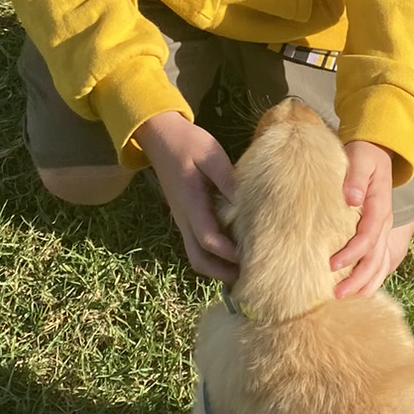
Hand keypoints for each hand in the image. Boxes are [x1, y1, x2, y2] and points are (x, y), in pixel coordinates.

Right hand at [136, 111, 238, 281]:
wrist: (160, 136)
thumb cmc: (187, 143)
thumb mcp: (211, 154)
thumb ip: (227, 179)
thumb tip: (246, 203)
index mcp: (191, 204)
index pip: (208, 239)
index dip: (229, 254)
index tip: (253, 258)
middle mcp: (184, 218)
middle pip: (199, 259)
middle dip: (222, 273)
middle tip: (250, 277)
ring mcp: (183, 220)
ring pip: (197, 255)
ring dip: (218, 268)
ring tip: (245, 270)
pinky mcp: (187, 217)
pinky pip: (198, 244)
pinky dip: (214, 256)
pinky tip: (234, 252)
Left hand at [332, 140, 395, 296]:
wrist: (378, 149)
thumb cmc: (365, 154)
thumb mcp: (360, 158)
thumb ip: (355, 177)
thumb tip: (350, 199)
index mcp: (380, 207)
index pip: (368, 237)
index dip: (351, 254)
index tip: (331, 265)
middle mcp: (384, 222)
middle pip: (376, 258)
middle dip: (359, 279)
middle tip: (337, 294)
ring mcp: (383, 229)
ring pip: (381, 264)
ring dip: (366, 283)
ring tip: (348, 299)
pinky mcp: (378, 232)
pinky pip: (379, 260)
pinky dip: (371, 278)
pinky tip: (358, 291)